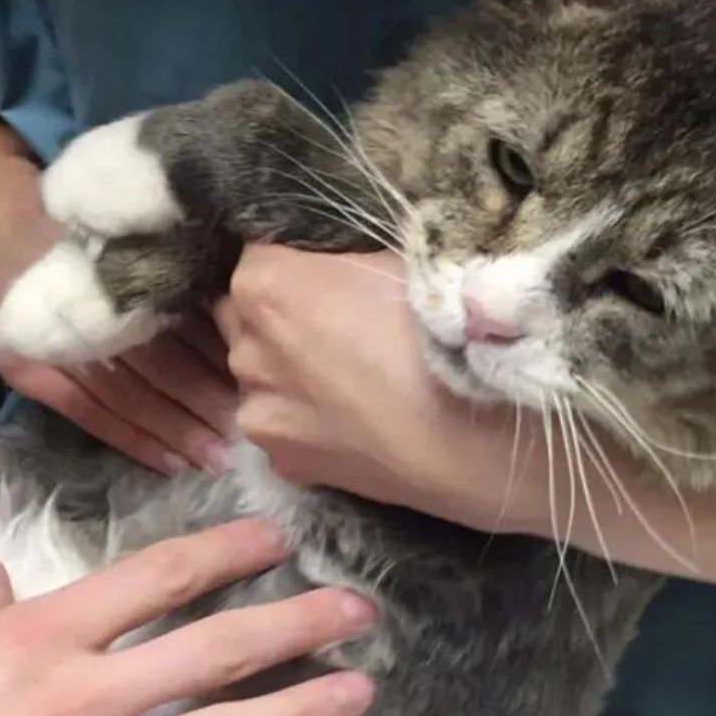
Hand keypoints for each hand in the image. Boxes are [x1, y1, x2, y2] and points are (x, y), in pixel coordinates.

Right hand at [0, 184, 236, 473]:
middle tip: (247, 433)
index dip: (214, 359)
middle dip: (205, 404)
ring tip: (216, 458)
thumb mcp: (128, 233)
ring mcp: (47, 347)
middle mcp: (78, 310)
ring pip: (127, 398)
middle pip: (156, 367)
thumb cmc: (78, 226)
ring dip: (176, 431)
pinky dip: (133, 441)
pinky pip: (90, 416)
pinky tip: (170, 463)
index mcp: (112, 272)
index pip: (173, 326)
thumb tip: (241, 313)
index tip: (255, 387)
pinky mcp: (27, 374)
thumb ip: (175, 271)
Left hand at [216, 245, 527, 529]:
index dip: (295, 263)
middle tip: (340, 330)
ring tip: (349, 384)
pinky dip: (306, 423)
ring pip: (259, 379)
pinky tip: (354, 424)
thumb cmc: (442, 334)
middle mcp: (244, 346)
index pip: (256, 254)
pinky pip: (282, 428)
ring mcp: (258, 410)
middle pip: (245, 319)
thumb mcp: (397, 258)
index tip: (331, 276)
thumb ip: (345, 257)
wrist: (470, 436)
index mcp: (264, 283)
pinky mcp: (281, 462)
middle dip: (278, 319)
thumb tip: (340, 262)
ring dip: (287, 374)